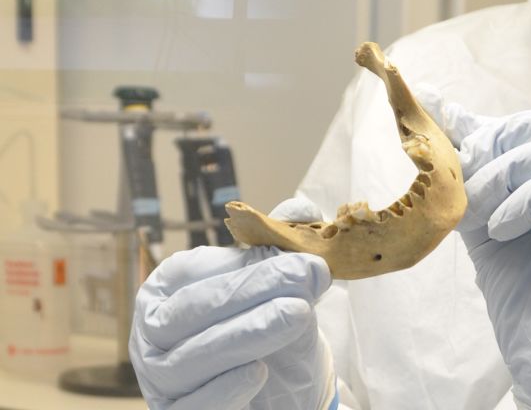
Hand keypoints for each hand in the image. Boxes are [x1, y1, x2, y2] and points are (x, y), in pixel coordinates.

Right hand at [129, 200, 336, 409]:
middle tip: (306, 279)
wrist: (283, 391)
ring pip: (188, 360)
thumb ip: (283, 244)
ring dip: (245, 335)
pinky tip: (257, 371)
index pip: (195, 273)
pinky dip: (223, 391)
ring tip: (296, 315)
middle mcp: (152, 335)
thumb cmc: (268, 328)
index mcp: (167, 289)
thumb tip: (299, 210)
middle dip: (250, 292)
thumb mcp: (277, 284)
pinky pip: (194, 407)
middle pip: (189, 312)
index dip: (248, 266)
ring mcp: (161, 381)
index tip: (304, 260)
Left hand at [424, 93, 530, 409]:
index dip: (496, 128)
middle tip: (467, 182)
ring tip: (481, 212)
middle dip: (502, 144)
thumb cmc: (529, 303)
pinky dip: (529, 197)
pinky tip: (505, 228)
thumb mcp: (489, 226)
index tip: (447, 137)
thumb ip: (475, 177)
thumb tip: (442, 117)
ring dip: (508, 173)